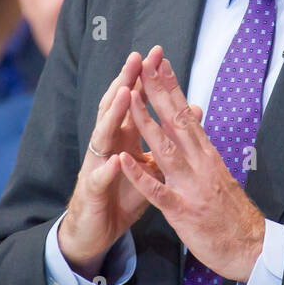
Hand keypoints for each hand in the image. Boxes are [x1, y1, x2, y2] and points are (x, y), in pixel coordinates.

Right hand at [58, 49, 163, 277]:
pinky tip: (117, 159)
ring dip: (113, 115)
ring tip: (124, 94)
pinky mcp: (92, 191)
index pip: (133, 101)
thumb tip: (192, 111)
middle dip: (125, 82)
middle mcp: (107, 145)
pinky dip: (109, 168)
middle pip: (115, 107)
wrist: (96, 230)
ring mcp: (97, 165)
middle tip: (136, 58)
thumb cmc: (121, 193)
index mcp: (122, 137)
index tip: (157, 54)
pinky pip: (100, 178)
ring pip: (103, 135)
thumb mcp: (149, 164)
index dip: (144, 78)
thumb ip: (167, 137)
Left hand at [118, 51, 265, 283]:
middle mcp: (200, 163)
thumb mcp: (219, 175)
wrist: (251, 247)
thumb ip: (203, 151)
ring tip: (128, 99)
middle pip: (175, 121)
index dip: (171, 88)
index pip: (186, 114)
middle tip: (143, 64)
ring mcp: (191, 186)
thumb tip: (195, 127)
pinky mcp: (182, 210)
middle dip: (157, 92)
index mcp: (207, 154)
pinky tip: (123, 160)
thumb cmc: (232, 212)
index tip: (159, 63)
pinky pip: (157, 190)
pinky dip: (139, 174)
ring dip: (144, 123)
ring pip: (164, 148)